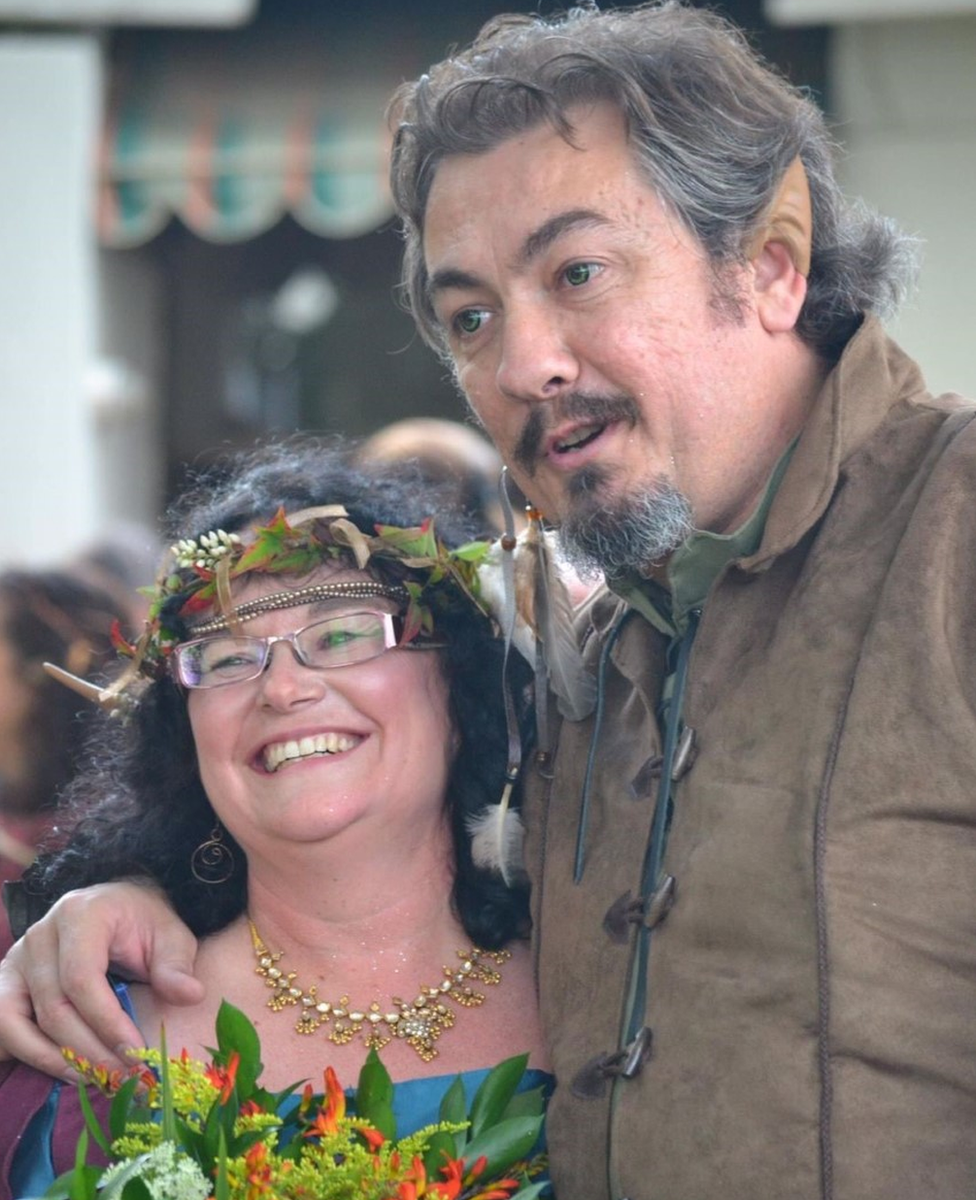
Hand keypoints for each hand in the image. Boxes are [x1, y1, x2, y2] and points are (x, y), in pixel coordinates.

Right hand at [0, 881, 201, 1078]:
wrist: (115, 907)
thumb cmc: (144, 922)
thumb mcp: (170, 934)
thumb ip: (176, 965)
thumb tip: (191, 995)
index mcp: (80, 915)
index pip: (82, 979)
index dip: (107, 1023)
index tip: (135, 1054)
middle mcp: (40, 935)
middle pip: (54, 1008)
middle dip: (89, 1051)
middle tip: (123, 1077)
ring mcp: (17, 959)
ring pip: (20, 1023)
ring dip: (56, 1060)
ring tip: (96, 1079)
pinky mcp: (7, 982)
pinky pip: (3, 1026)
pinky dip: (27, 1054)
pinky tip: (63, 1069)